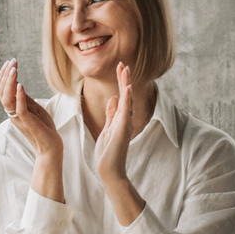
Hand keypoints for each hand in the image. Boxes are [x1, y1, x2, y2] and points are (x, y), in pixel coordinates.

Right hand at [0, 58, 64, 202]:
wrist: (51, 146)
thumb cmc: (43, 127)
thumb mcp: (33, 108)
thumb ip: (24, 97)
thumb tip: (17, 83)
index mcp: (12, 109)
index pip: (1, 90)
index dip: (3, 76)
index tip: (10, 62)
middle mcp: (12, 113)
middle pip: (0, 92)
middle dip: (5, 75)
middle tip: (12, 62)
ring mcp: (19, 118)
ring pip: (6, 99)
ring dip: (10, 83)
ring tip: (15, 70)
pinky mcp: (28, 123)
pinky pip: (19, 109)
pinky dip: (19, 96)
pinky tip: (21, 85)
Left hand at [95, 63, 146, 225]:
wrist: (110, 170)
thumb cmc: (108, 153)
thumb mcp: (107, 129)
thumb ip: (111, 114)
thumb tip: (112, 98)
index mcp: (120, 118)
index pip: (121, 96)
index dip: (121, 81)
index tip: (120, 67)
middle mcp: (125, 119)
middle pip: (126, 94)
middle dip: (124, 78)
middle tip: (122, 63)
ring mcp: (125, 124)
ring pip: (127, 100)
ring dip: (126, 84)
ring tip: (125, 69)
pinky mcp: (122, 129)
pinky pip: (125, 111)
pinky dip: (126, 99)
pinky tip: (127, 88)